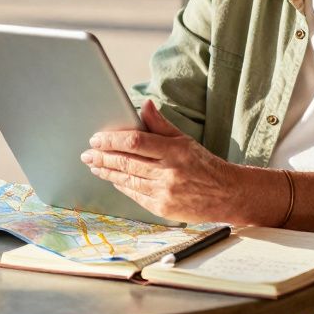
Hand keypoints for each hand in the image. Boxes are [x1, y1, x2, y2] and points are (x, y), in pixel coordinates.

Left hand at [81, 100, 235, 222]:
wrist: (227, 194)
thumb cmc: (204, 164)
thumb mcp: (185, 139)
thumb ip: (161, 124)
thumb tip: (144, 105)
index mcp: (174, 150)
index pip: (135, 141)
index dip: (111, 140)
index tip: (96, 139)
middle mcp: (168, 172)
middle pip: (126, 162)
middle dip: (102, 157)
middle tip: (87, 154)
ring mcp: (164, 192)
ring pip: (127, 180)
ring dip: (107, 172)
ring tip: (94, 165)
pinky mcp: (162, 208)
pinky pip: (135, 195)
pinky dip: (121, 186)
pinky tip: (112, 179)